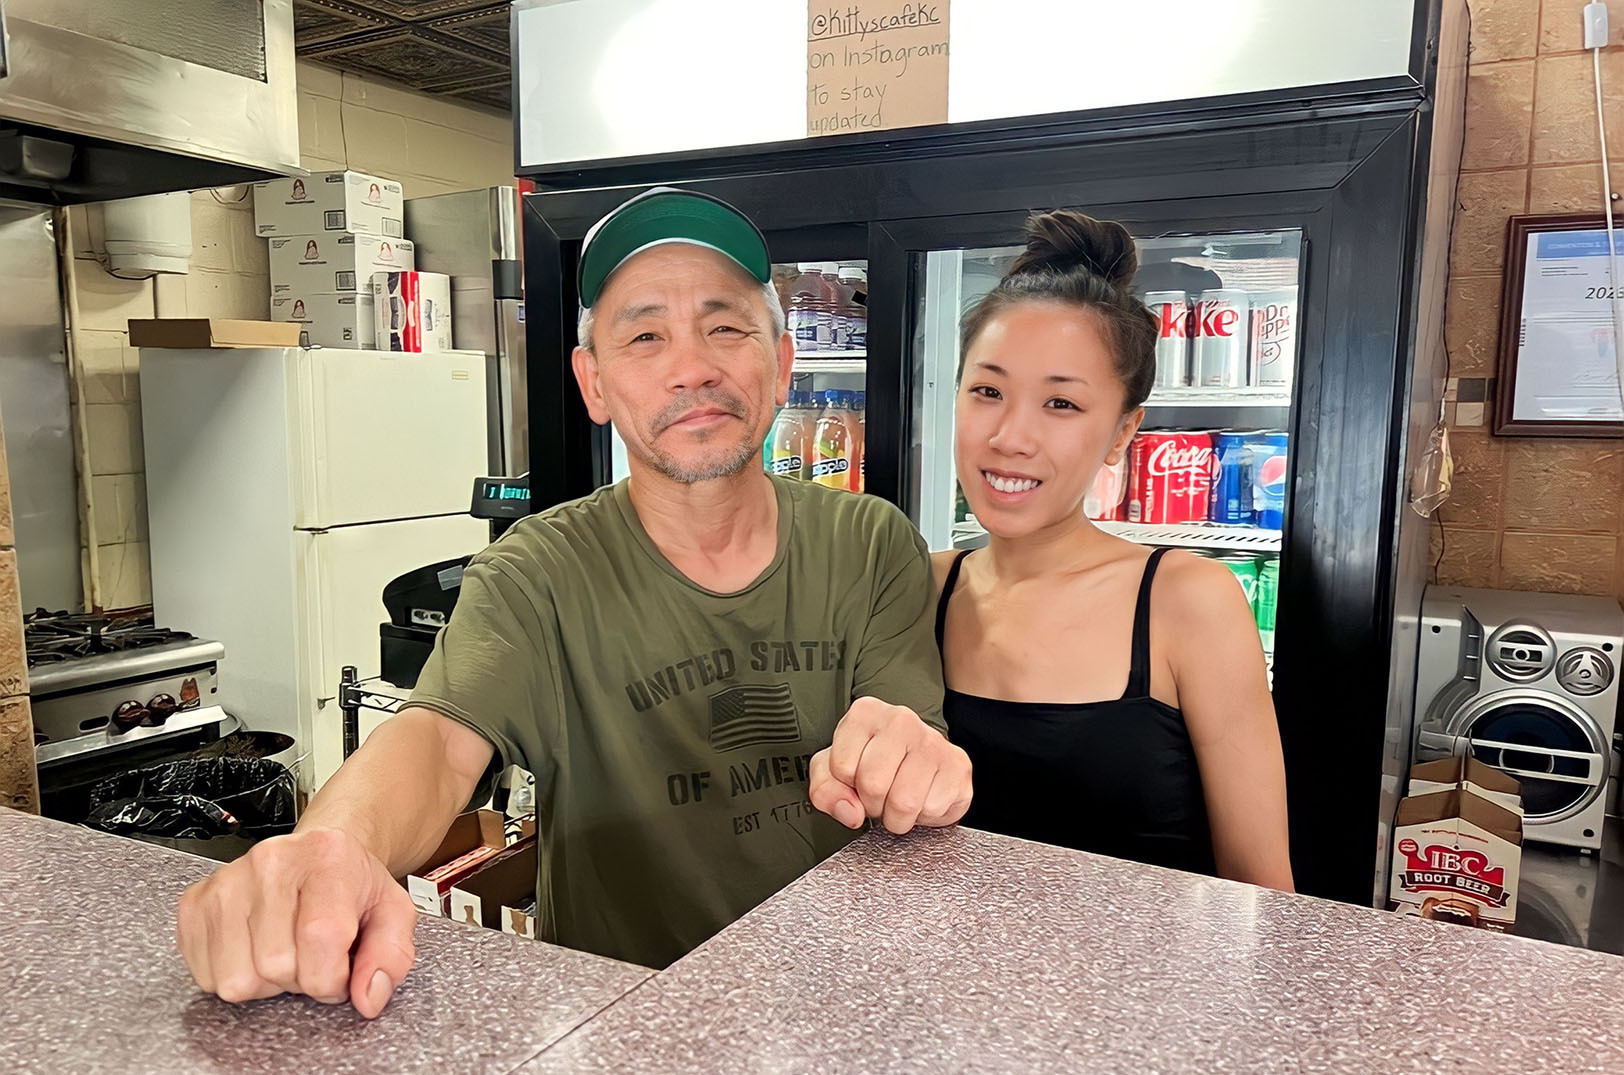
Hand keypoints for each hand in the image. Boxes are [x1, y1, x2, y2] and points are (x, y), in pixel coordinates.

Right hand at [175, 826, 417, 1018]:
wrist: (318, 854)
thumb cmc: (351, 884)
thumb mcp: (392, 913)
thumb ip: (391, 956)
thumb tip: (369, 997)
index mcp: (328, 857)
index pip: (321, 939)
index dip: (334, 977)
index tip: (341, 972)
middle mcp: (272, 861)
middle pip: (276, 965)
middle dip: (301, 979)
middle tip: (312, 956)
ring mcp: (228, 880)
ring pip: (237, 978)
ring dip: (266, 982)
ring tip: (285, 951)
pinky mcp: (195, 903)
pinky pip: (205, 976)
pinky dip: (234, 976)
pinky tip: (256, 950)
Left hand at [809, 697, 971, 833]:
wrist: (913, 766)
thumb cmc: (869, 765)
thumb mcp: (832, 773)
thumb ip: (825, 791)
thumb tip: (851, 813)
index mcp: (866, 713)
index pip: (843, 767)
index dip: (847, 785)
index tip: (857, 779)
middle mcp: (901, 719)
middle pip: (873, 784)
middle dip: (873, 804)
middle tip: (880, 795)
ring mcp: (933, 741)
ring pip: (904, 802)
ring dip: (897, 816)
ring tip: (899, 798)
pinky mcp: (959, 765)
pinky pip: (933, 809)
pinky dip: (924, 816)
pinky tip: (922, 798)